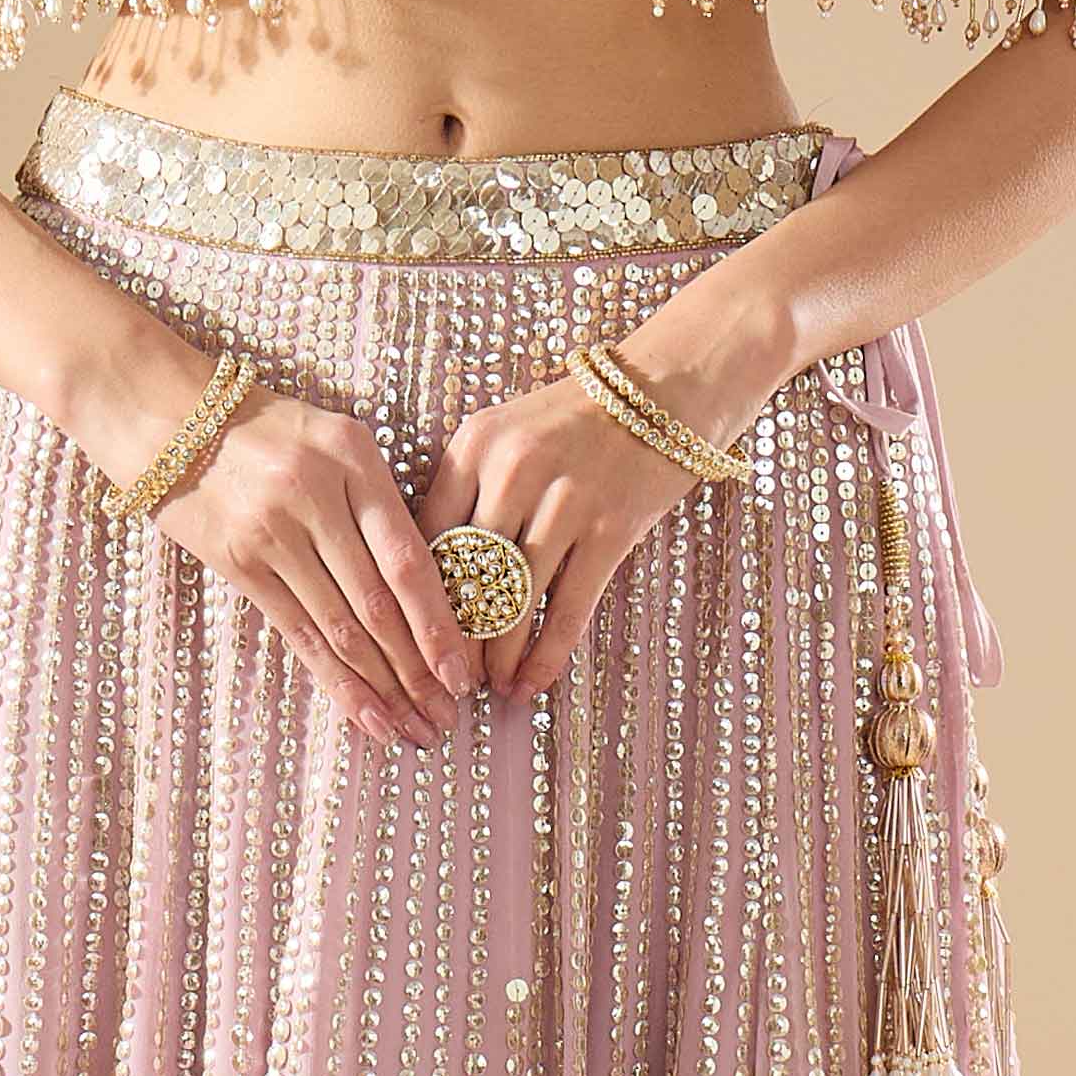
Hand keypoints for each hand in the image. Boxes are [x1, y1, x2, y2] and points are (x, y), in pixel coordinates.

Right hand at [154, 385, 479, 746]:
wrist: (173, 419)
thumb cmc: (270, 430)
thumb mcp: (337, 438)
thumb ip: (382, 500)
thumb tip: (433, 587)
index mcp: (353, 460)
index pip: (408, 558)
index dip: (438, 624)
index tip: (462, 672)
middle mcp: (314, 497)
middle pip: (377, 604)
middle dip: (417, 671)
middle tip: (446, 718)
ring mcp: (273, 534)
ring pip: (340, 629)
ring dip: (382, 688)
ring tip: (413, 729)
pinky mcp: (240, 565)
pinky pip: (297, 634)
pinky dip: (334, 681)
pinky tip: (364, 714)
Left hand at [419, 363, 713, 705]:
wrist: (665, 386)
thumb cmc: (576, 419)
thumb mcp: (506, 432)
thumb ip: (466, 489)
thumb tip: (434, 574)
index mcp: (473, 446)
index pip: (427, 537)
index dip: (415, 597)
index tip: (410, 638)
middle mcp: (511, 471)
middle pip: (465, 575)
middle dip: (452, 639)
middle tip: (445, 678)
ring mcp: (564, 500)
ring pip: (512, 601)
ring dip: (498, 657)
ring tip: (489, 688)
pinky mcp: (611, 528)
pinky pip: (568, 608)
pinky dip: (546, 655)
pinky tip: (533, 683)